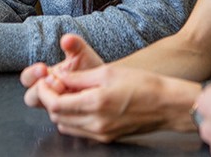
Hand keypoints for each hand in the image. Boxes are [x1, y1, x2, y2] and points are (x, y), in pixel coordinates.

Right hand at [21, 34, 103, 107]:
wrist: (106, 82)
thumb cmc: (89, 67)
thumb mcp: (82, 53)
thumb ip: (74, 45)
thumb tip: (67, 39)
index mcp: (44, 77)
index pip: (27, 78)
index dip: (32, 74)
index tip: (43, 68)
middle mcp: (47, 93)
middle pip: (31, 97)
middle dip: (41, 90)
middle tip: (55, 82)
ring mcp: (57, 106)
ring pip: (46, 109)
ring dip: (54, 100)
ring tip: (67, 89)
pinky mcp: (69, 115)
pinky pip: (63, 119)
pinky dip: (69, 110)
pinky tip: (79, 100)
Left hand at [35, 65, 191, 142]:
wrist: (166, 104)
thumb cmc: (142, 84)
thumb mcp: (108, 72)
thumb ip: (80, 77)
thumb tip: (59, 77)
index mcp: (95, 103)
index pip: (55, 104)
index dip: (45, 92)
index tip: (44, 80)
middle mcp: (96, 123)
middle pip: (57, 117)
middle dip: (51, 100)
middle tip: (56, 84)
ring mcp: (101, 133)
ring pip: (66, 126)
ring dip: (61, 110)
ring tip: (69, 92)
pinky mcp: (107, 137)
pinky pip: (80, 131)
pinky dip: (74, 118)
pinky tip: (82, 103)